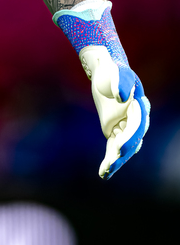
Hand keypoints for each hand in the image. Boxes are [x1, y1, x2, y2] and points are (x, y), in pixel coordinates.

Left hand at [80, 45, 150, 179]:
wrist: (107, 73)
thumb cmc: (112, 71)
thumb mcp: (115, 71)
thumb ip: (120, 82)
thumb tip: (121, 97)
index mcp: (140, 106)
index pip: (137, 123)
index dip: (130, 134)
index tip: (119, 144)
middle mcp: (137, 119)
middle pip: (133, 138)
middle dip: (124, 150)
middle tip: (113, 159)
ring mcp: (127, 127)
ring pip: (124, 148)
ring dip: (116, 160)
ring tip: (105, 172)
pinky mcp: (116, 132)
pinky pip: (114, 148)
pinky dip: (109, 160)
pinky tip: (103, 173)